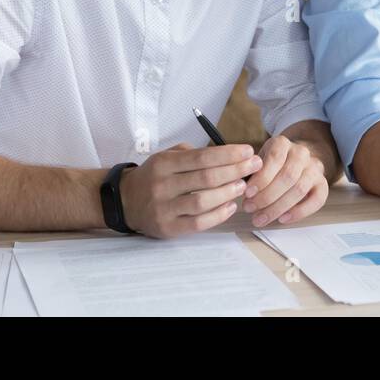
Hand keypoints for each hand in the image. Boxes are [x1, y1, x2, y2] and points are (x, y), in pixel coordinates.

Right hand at [120, 142, 261, 237]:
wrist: (124, 201)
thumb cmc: (155, 176)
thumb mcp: (167, 156)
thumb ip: (194, 154)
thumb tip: (230, 154)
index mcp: (164, 163)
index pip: (202, 157)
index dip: (228, 154)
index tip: (248, 151)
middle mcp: (162, 185)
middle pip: (206, 178)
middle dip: (235, 170)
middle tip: (254, 166)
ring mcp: (164, 209)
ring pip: (203, 201)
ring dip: (228, 193)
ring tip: (244, 186)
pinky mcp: (168, 228)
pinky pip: (198, 223)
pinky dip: (218, 215)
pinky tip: (231, 206)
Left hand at [243, 134, 328, 227]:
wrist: (297, 160)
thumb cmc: (271, 164)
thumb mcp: (259, 159)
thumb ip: (252, 171)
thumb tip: (241, 189)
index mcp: (283, 143)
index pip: (275, 159)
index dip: (261, 178)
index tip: (247, 194)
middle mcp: (302, 153)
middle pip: (288, 176)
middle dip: (267, 196)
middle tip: (250, 209)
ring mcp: (314, 168)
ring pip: (300, 189)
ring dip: (278, 207)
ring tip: (261, 218)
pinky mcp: (322, 184)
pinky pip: (317, 200)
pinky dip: (300, 212)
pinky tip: (283, 219)